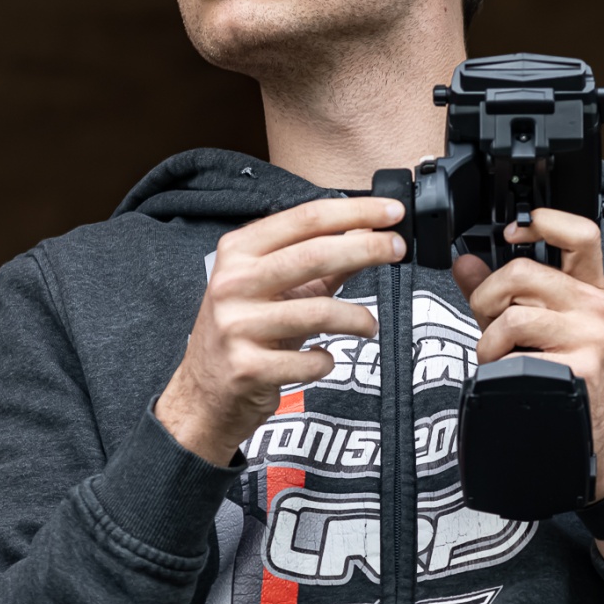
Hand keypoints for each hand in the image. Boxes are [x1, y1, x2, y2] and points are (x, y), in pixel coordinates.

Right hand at [157, 197, 406, 464]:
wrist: (204, 392)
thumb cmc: (245, 331)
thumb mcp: (276, 287)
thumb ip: (321, 262)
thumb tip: (370, 234)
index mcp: (239, 252)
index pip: (305, 219)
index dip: (354, 211)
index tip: (391, 212)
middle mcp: (233, 282)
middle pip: (314, 254)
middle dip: (367, 249)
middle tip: (398, 250)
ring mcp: (236, 325)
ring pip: (318, 311)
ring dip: (357, 318)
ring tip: (368, 325)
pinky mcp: (247, 367)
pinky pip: (309, 360)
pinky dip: (326, 360)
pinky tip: (323, 358)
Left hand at [453, 208, 603, 561]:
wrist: (590, 444)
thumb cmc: (563, 383)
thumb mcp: (536, 330)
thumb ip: (500, 293)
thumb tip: (465, 262)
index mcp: (590, 291)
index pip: (582, 234)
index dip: (544, 221)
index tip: (512, 229)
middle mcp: (597, 307)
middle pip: (523, 272)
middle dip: (488, 296)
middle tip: (487, 321)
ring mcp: (591, 336)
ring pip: (512, 314)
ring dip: (488, 339)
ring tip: (500, 357)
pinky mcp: (578, 365)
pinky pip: (514, 348)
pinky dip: (496, 362)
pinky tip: (510, 375)